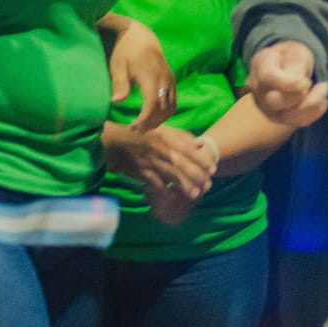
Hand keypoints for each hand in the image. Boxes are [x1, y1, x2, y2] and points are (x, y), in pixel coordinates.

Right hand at [101, 122, 216, 201]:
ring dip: (184, 186)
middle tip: (207, 185)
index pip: (188, 149)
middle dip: (196, 175)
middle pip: (182, 165)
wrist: (115, 141)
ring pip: (171, 176)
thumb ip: (182, 136)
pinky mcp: (141, 173)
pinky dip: (164, 191)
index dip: (201, 160)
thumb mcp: (162, 129)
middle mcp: (160, 150)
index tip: (212, 169)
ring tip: (195, 194)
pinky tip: (173, 196)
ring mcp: (151, 162)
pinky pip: (155, 183)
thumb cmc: (142, 134)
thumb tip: (199, 144)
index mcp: (166, 138)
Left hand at [108, 17, 176, 131]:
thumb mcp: (118, 65)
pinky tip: (153, 118)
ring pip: (171, 106)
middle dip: (150, 122)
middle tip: (135, 130)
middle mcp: (165, 77)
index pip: (153, 103)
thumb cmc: (125, 51)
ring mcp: (171, 78)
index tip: (133, 127)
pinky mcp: (172, 79)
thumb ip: (119, 84)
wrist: (140, 35)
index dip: (144, 118)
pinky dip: (165, 113)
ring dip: (159, 120)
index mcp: (151, 74)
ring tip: (144, 127)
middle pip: (163, 108)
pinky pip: (173, 101)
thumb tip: (116, 102)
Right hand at [246, 42, 327, 127]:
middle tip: (319, 84)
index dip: (289, 83)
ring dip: (311, 106)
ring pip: (285, 117)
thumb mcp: (296, 52)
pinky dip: (314, 113)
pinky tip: (321, 100)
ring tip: (323, 89)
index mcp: (260, 64)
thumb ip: (296, 66)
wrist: (289, 66)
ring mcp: (265, 106)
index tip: (308, 81)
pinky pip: (296, 122)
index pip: (267, 77)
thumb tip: (301, 87)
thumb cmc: (292, 56)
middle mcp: (258, 89)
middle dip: (300, 96)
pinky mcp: (278, 118)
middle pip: (273, 101)